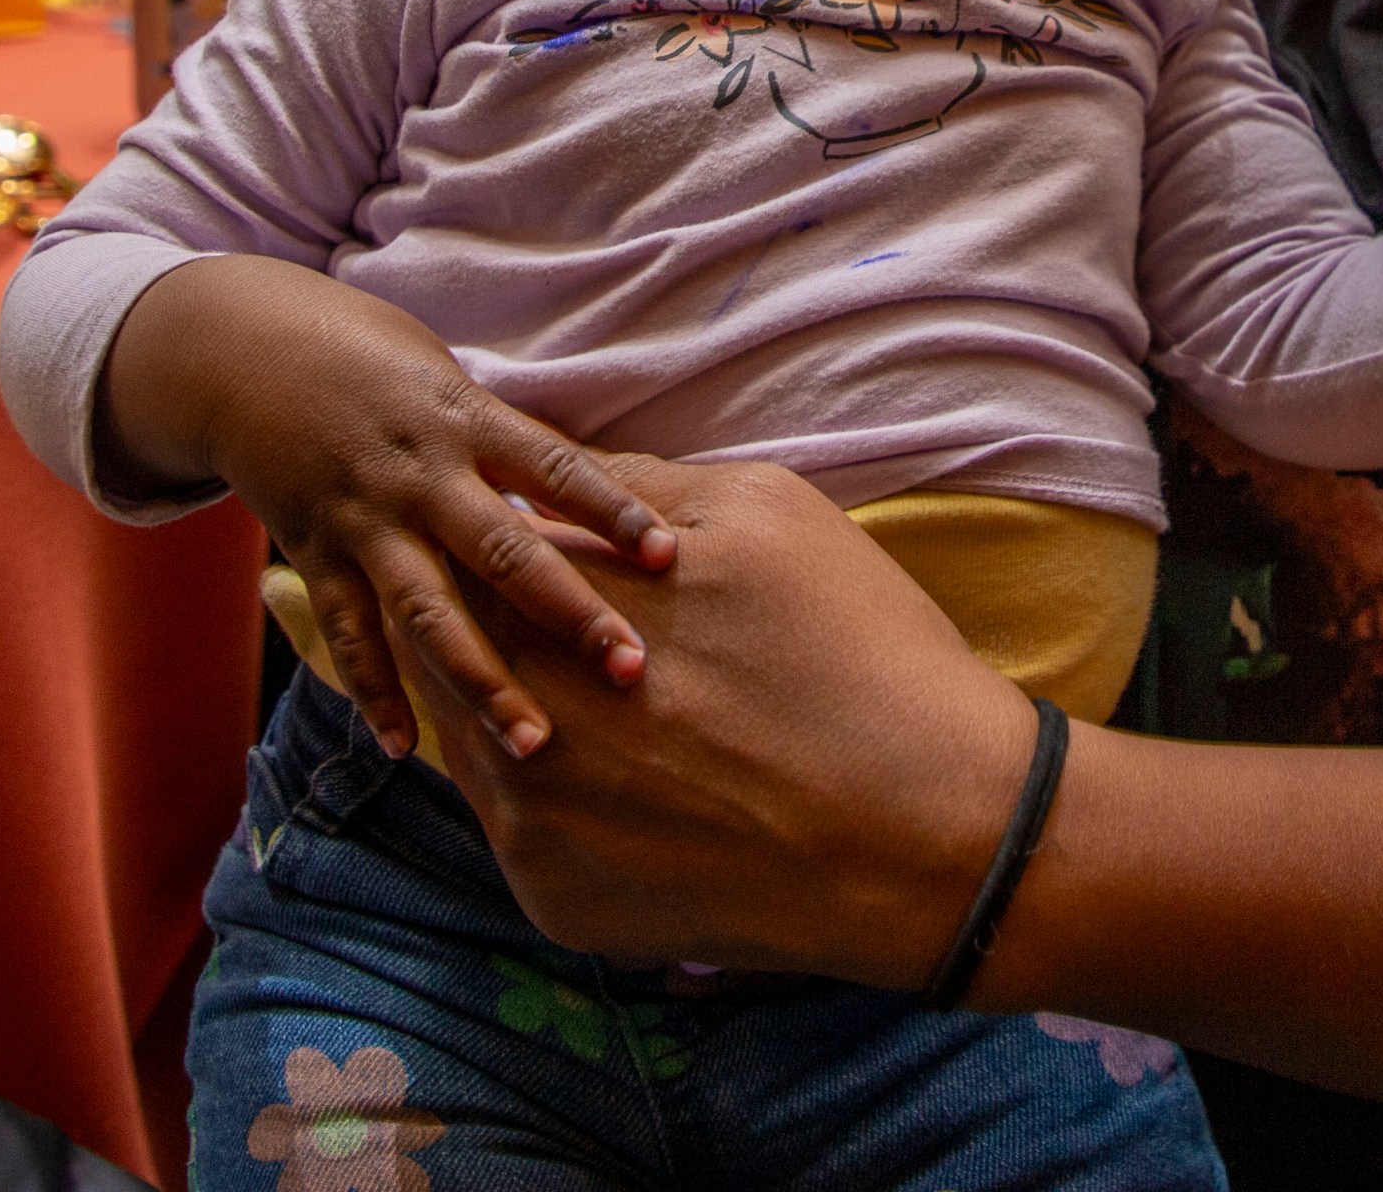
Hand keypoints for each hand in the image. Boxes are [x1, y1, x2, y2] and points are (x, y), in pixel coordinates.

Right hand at [103, 255, 676, 759]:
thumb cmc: (372, 360)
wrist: (242, 351)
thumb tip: (591, 500)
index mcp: (466, 420)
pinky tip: (402, 747)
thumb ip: (506, 444)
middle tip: (631, 670)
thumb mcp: (447, 383)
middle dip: (570, 614)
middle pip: (506, 553)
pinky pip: (348, 633)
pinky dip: (374, 692)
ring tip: (533, 745)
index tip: (667, 558)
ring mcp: (365, 521)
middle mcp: (420, 476)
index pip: (556, 468)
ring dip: (483, 683)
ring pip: (430, 615)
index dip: (614, 510)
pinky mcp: (315, 553)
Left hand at [410, 457, 1041, 987]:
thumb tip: (546, 479)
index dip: (484, 539)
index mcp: (556, 601)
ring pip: (470, 746)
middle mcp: (517, 712)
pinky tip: (617, 779)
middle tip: (535, 616)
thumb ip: (632, 488)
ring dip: (502, 710)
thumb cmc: (860, 650)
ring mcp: (525, 820)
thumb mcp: (763, 513)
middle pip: (449, 650)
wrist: (932, 831)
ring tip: (580, 696)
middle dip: (479, 624)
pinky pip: (517, 831)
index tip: (512, 537)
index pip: (465, 551)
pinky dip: (547, 796)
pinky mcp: (553, 902)